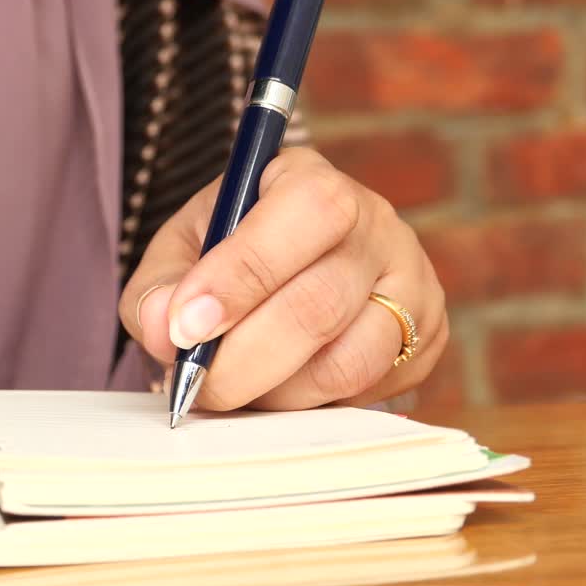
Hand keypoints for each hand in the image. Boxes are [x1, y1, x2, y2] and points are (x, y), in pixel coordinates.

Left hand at [118, 147, 447, 410]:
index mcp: (312, 180)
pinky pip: (368, 392)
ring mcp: (413, 283)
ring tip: (233, 389)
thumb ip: (158, 287)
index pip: (303, 214)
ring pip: (348, 362)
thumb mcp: (180, 252)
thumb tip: (162, 330)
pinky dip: (309, 405)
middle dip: (243, 360)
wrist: (288, 271)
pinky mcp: (426, 340)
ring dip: (275, 392)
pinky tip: (275, 390)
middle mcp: (377, 224)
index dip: (240, 276)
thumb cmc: (225, 255)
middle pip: (319, 305)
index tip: (184, 328)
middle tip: (195, 384)